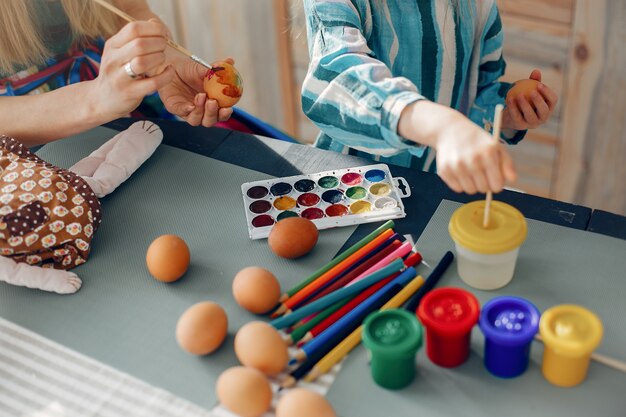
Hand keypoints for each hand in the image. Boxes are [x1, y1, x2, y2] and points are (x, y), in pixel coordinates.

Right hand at [89, 20, 174, 119]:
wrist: (101, 99)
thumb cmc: (117, 73)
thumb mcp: (119, 52)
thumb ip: (136, 39)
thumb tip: (155, 24)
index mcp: (111, 45)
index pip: (133, 29)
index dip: (153, 29)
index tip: (162, 33)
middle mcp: (113, 60)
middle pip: (139, 44)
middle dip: (158, 43)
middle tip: (164, 47)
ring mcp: (120, 78)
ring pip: (143, 62)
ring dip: (159, 58)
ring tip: (162, 59)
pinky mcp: (129, 93)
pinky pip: (153, 83)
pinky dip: (166, 76)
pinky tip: (169, 71)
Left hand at [158, 57, 233, 126]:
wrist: (170, 67)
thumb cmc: (189, 70)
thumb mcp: (204, 68)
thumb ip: (217, 68)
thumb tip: (231, 61)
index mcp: (212, 103)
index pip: (221, 114)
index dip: (225, 113)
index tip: (228, 108)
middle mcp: (201, 110)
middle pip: (209, 121)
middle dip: (212, 114)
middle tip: (212, 102)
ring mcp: (188, 111)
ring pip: (196, 120)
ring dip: (200, 111)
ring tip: (201, 96)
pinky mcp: (175, 108)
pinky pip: (181, 113)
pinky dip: (186, 110)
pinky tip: (189, 105)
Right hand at [399, 101, 516, 194]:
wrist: (450, 130)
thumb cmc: (476, 140)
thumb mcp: (495, 146)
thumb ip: (507, 163)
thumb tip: (512, 179)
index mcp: (488, 154)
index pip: (496, 186)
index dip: (496, 184)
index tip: (493, 178)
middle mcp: (472, 160)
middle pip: (483, 189)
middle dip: (484, 183)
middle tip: (481, 172)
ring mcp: (457, 166)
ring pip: (470, 190)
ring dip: (472, 184)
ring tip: (470, 171)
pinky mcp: (444, 170)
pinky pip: (457, 188)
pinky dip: (460, 183)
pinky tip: (460, 171)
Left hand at [502, 69, 557, 129]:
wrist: (512, 115)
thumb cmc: (525, 99)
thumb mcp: (529, 90)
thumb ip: (533, 81)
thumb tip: (536, 71)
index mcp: (549, 107)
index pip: (553, 100)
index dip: (547, 92)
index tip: (539, 84)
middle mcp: (543, 117)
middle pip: (544, 110)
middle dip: (539, 100)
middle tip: (532, 91)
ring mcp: (532, 123)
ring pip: (530, 115)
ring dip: (525, 105)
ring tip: (519, 95)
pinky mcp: (521, 126)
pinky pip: (517, 116)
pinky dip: (513, 107)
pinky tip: (509, 98)